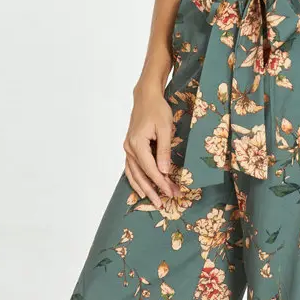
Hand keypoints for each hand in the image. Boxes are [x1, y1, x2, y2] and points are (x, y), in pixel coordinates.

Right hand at [123, 79, 181, 208]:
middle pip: (140, 175)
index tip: (171, 192)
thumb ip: (164, 150)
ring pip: (134, 173)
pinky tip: (141, 188)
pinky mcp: (130, 147)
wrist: (145, 97)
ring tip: (153, 200)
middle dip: (153, 190)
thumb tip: (164, 171)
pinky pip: (131, 167)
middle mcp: (129, 148)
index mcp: (137, 144)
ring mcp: (128, 148)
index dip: (161, 183)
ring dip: (143, 187)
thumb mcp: (165, 128)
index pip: (150, 169)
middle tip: (163, 203)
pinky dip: (136, 179)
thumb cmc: (157, 109)